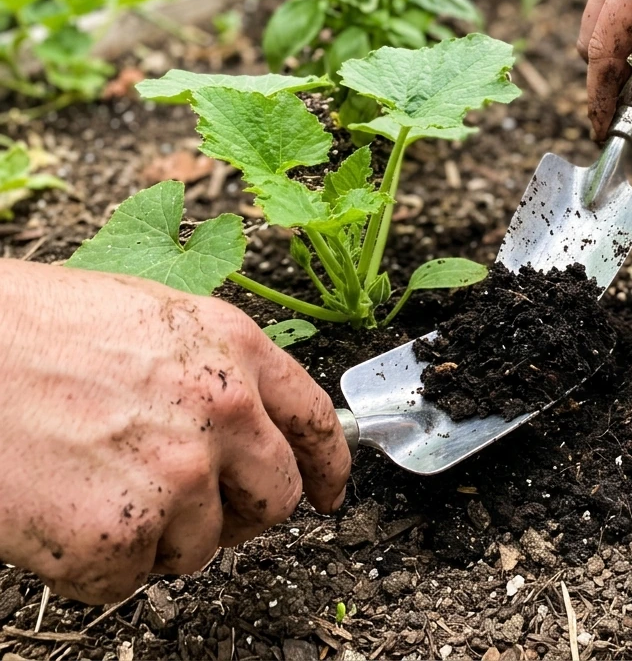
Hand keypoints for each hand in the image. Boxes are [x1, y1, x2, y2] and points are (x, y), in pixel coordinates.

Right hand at [0, 261, 351, 603]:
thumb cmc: (31, 330)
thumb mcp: (151, 319)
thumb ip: (214, 369)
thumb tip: (250, 423)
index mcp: (235, 351)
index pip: (315, 422)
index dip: (329, 467)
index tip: (330, 493)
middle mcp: (224, 413)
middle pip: (277, 500)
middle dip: (244, 516)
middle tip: (197, 513)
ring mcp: (177, 476)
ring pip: (201, 547)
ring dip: (158, 538)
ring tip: (95, 487)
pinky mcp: (121, 535)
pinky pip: (130, 579)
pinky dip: (97, 564)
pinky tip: (61, 512)